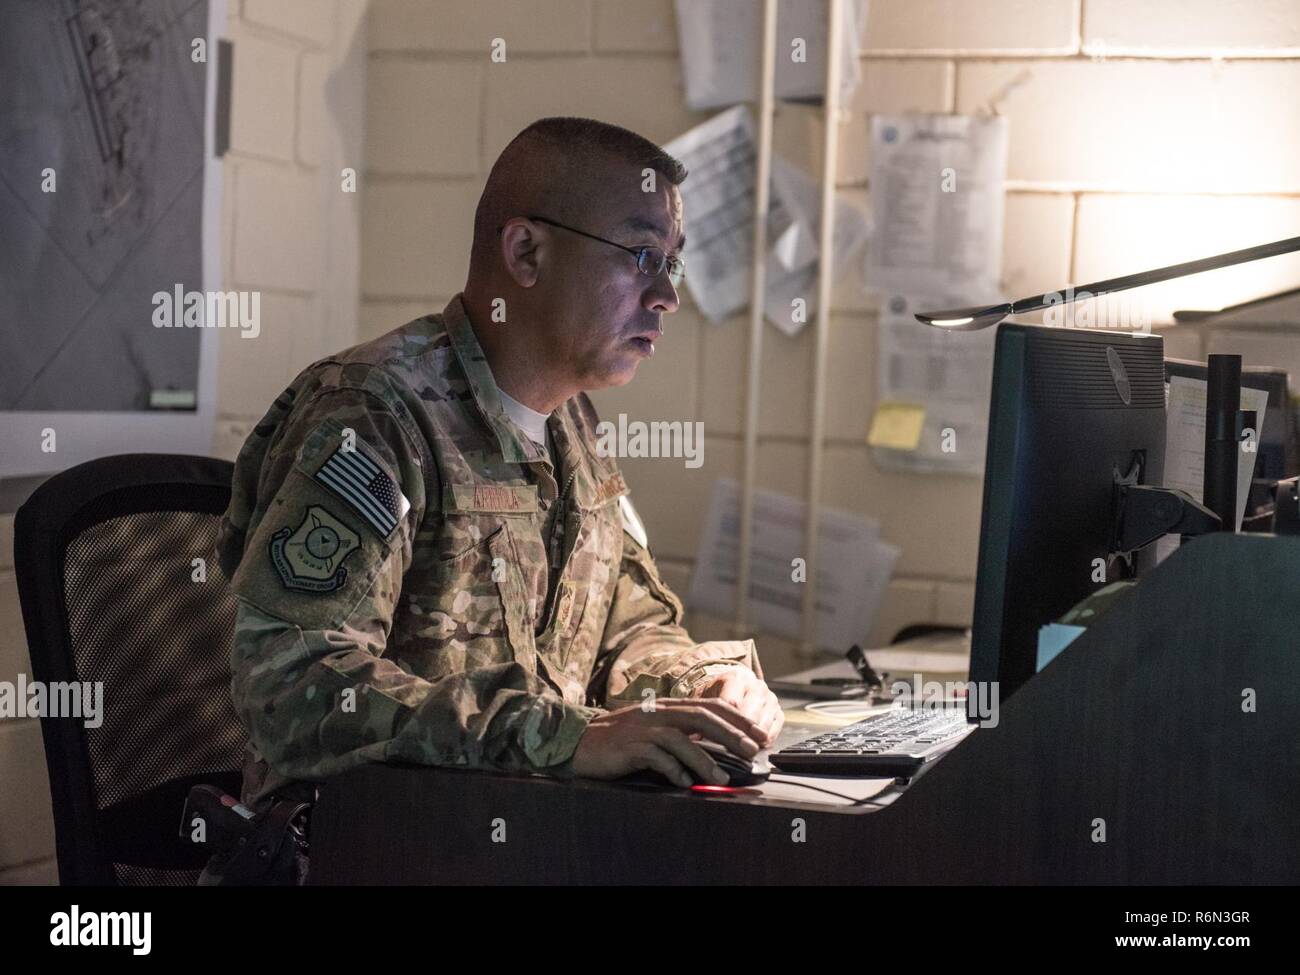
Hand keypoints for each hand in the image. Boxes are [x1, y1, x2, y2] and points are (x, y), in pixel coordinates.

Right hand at [571, 698, 765, 787]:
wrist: (579, 742)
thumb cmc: (620, 740)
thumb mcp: (653, 730)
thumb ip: (680, 734)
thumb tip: (714, 748)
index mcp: (666, 706)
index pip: (709, 705)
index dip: (737, 718)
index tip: (759, 733)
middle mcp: (657, 713)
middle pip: (702, 717)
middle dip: (731, 734)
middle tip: (753, 750)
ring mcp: (643, 729)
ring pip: (681, 739)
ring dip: (705, 760)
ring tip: (723, 778)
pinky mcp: (628, 747)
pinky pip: (655, 758)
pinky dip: (673, 770)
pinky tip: (685, 783)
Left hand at [691, 667, 783, 747]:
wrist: (735, 684)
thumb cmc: (716, 693)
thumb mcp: (704, 697)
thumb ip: (699, 715)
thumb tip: (694, 739)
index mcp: (736, 678)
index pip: (731, 705)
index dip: (722, 726)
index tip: (712, 742)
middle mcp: (756, 686)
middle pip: (750, 717)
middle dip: (737, 737)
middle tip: (725, 754)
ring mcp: (770, 699)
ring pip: (763, 726)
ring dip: (751, 742)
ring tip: (738, 756)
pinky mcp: (779, 712)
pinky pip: (774, 732)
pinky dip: (763, 743)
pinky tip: (752, 750)